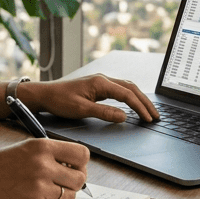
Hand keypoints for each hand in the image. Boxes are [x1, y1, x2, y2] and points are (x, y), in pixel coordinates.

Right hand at [0, 139, 88, 198]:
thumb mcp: (26, 148)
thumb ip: (51, 154)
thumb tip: (76, 166)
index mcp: (42, 147)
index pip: (82, 154)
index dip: (81, 162)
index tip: (74, 166)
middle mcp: (43, 166)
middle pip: (80, 178)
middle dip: (75, 181)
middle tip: (64, 181)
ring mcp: (39, 188)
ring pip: (70, 195)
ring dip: (63, 194)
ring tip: (47, 189)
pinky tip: (35, 196)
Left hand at [22, 74, 159, 122]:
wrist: (44, 94)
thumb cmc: (59, 101)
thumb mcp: (81, 109)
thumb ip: (104, 112)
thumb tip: (124, 116)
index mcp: (100, 83)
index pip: (127, 94)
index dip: (140, 107)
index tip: (148, 118)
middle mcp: (102, 80)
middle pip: (131, 88)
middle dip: (145, 102)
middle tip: (155, 116)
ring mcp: (100, 82)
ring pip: (126, 88)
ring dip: (139, 99)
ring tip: (149, 111)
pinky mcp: (97, 87)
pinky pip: (119, 90)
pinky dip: (130, 97)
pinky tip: (133, 104)